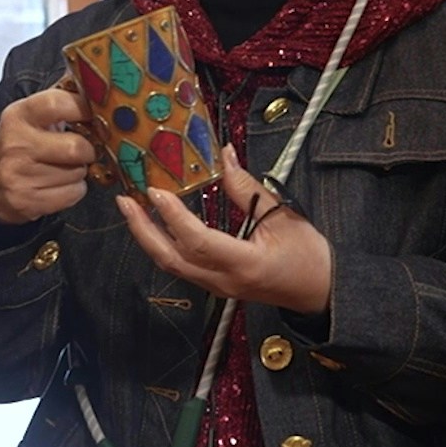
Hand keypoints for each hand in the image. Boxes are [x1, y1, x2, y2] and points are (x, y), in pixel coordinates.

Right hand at [0, 86, 97, 224]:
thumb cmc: (16, 146)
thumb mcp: (28, 117)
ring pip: (78, 173)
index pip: (57, 103)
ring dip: (79, 171)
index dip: (83, 108)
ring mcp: (20, 175)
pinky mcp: (28, 201)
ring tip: (62, 167)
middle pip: (76, 147)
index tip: (92, 115)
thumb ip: (59, 101)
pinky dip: (73, 189)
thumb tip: (94, 84)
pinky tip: (58, 184)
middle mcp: (16, 144)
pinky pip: (73, 193)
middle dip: (86, 150)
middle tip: (80, 149)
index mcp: (18, 115)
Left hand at [115, 144, 332, 314]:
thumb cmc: (308, 255)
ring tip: (132, 208)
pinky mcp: (215, 285)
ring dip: (147, 236)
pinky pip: (181, 266)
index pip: (198, 242)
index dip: (174, 216)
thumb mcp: (283, 215)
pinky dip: (162, 244)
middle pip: (171, 259)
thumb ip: (247, 188)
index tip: (156, 191)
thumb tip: (224, 155)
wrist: (320, 291)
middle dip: (143, 229)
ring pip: (171, 265)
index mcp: (245, 263)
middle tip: (125, 200)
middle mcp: (224, 280)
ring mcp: (217, 287)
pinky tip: (155, 224)